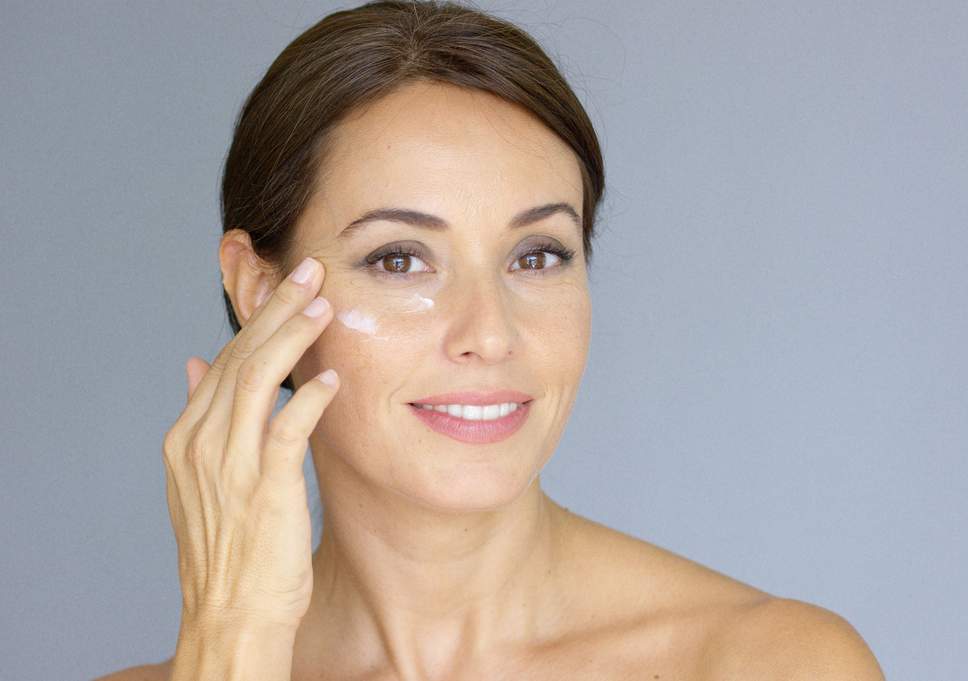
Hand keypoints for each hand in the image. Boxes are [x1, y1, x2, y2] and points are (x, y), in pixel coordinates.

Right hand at [162, 256, 337, 631]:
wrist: (231, 615)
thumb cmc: (230, 549)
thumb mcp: (203, 479)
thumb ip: (203, 417)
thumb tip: (195, 364)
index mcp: (187, 437)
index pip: (223, 361)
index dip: (256, 318)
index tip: (286, 285)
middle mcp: (202, 444)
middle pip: (239, 358)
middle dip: (276, 308)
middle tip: (310, 270)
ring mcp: (230, 466)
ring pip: (256, 381)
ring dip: (291, 337)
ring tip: (323, 305)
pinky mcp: (264, 490)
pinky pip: (286, 430)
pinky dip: (307, 400)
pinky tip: (331, 378)